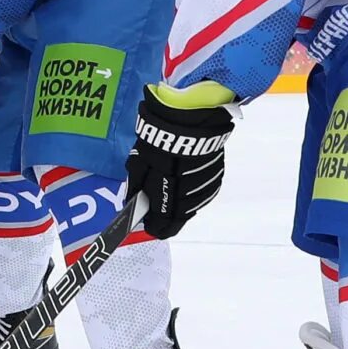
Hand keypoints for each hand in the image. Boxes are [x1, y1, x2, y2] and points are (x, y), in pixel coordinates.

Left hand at [125, 82, 237, 238]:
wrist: (190, 121)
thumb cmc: (159, 143)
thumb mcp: (138, 163)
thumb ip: (136, 186)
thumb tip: (131, 202)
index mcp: (168, 199)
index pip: (162, 226)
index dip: (154, 226)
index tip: (148, 223)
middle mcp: (189, 199)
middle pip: (178, 219)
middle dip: (167, 215)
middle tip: (158, 206)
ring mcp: (205, 189)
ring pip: (192, 206)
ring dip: (181, 202)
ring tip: (172, 186)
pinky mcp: (216, 178)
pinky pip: (202, 192)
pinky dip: (192, 190)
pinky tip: (186, 177)